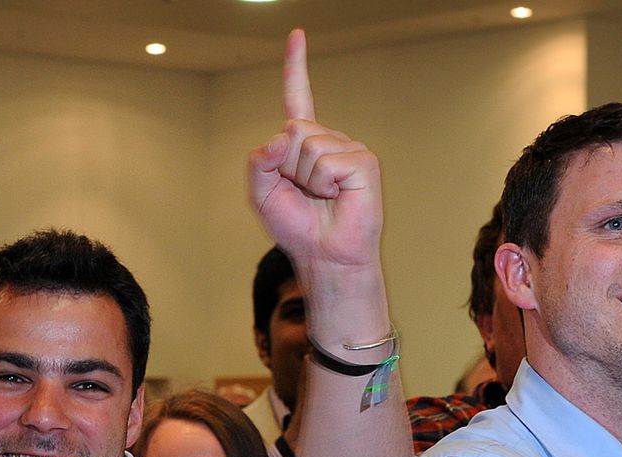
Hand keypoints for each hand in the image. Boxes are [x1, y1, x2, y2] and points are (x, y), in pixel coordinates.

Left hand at [248, 30, 380, 276]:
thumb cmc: (296, 227)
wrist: (323, 256)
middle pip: (293, 128)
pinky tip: (336, 196)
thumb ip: (258, 162)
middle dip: (286, 166)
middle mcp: (328, 140)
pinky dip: (323, 184)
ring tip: (320, 198)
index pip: (298, 97)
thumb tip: (279, 138)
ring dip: (304, 178)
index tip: (296, 35)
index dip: (295, 67)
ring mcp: (348, 148)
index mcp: (303, 143)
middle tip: (303, 194)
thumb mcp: (261, 194)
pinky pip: (327, 161)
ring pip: (308, 145)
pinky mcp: (363, 162)